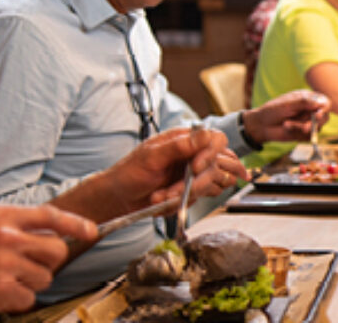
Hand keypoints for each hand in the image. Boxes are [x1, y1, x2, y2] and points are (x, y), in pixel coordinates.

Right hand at [0, 205, 94, 319]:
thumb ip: (6, 227)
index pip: (50, 216)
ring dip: (29, 283)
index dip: (76, 224)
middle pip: (56, 250)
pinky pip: (28, 299)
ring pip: (44, 277)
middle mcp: (5, 237)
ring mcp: (4, 265)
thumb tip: (40, 234)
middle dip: (48, 262)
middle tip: (29, 267)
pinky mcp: (0, 291)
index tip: (90, 231)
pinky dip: (16, 301)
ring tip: (0, 281)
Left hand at [97, 127, 246, 214]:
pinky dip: (183, 203)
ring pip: (213, 185)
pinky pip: (200, 198)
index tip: (194, 168)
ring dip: (189, 194)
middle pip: (218, 166)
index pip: (216, 140)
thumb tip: (204, 133)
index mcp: (184, 140)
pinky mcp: (191, 191)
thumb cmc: (129, 173)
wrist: (119, 198)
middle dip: (197, 183)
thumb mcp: (151, 157)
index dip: (210, 154)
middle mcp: (193, 155)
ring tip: (165, 196)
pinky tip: (165, 200)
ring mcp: (193, 175)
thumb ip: (179, 145)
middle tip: (175, 190)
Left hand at [244, 89, 330, 142]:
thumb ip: (304, 103)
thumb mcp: (288, 104)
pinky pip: (307, 136)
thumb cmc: (273, 110)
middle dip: (315, 122)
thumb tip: (321, 103)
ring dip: (300, 127)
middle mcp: (311, 111)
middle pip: (325, 117)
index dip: (325, 108)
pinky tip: (287, 128)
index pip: (325, 102)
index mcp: (309, 99)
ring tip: (287, 124)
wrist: (262, 125)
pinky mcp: (304, 134)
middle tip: (306, 126)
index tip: (318, 114)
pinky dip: (296, 133)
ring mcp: (309, 123)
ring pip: (316, 128)